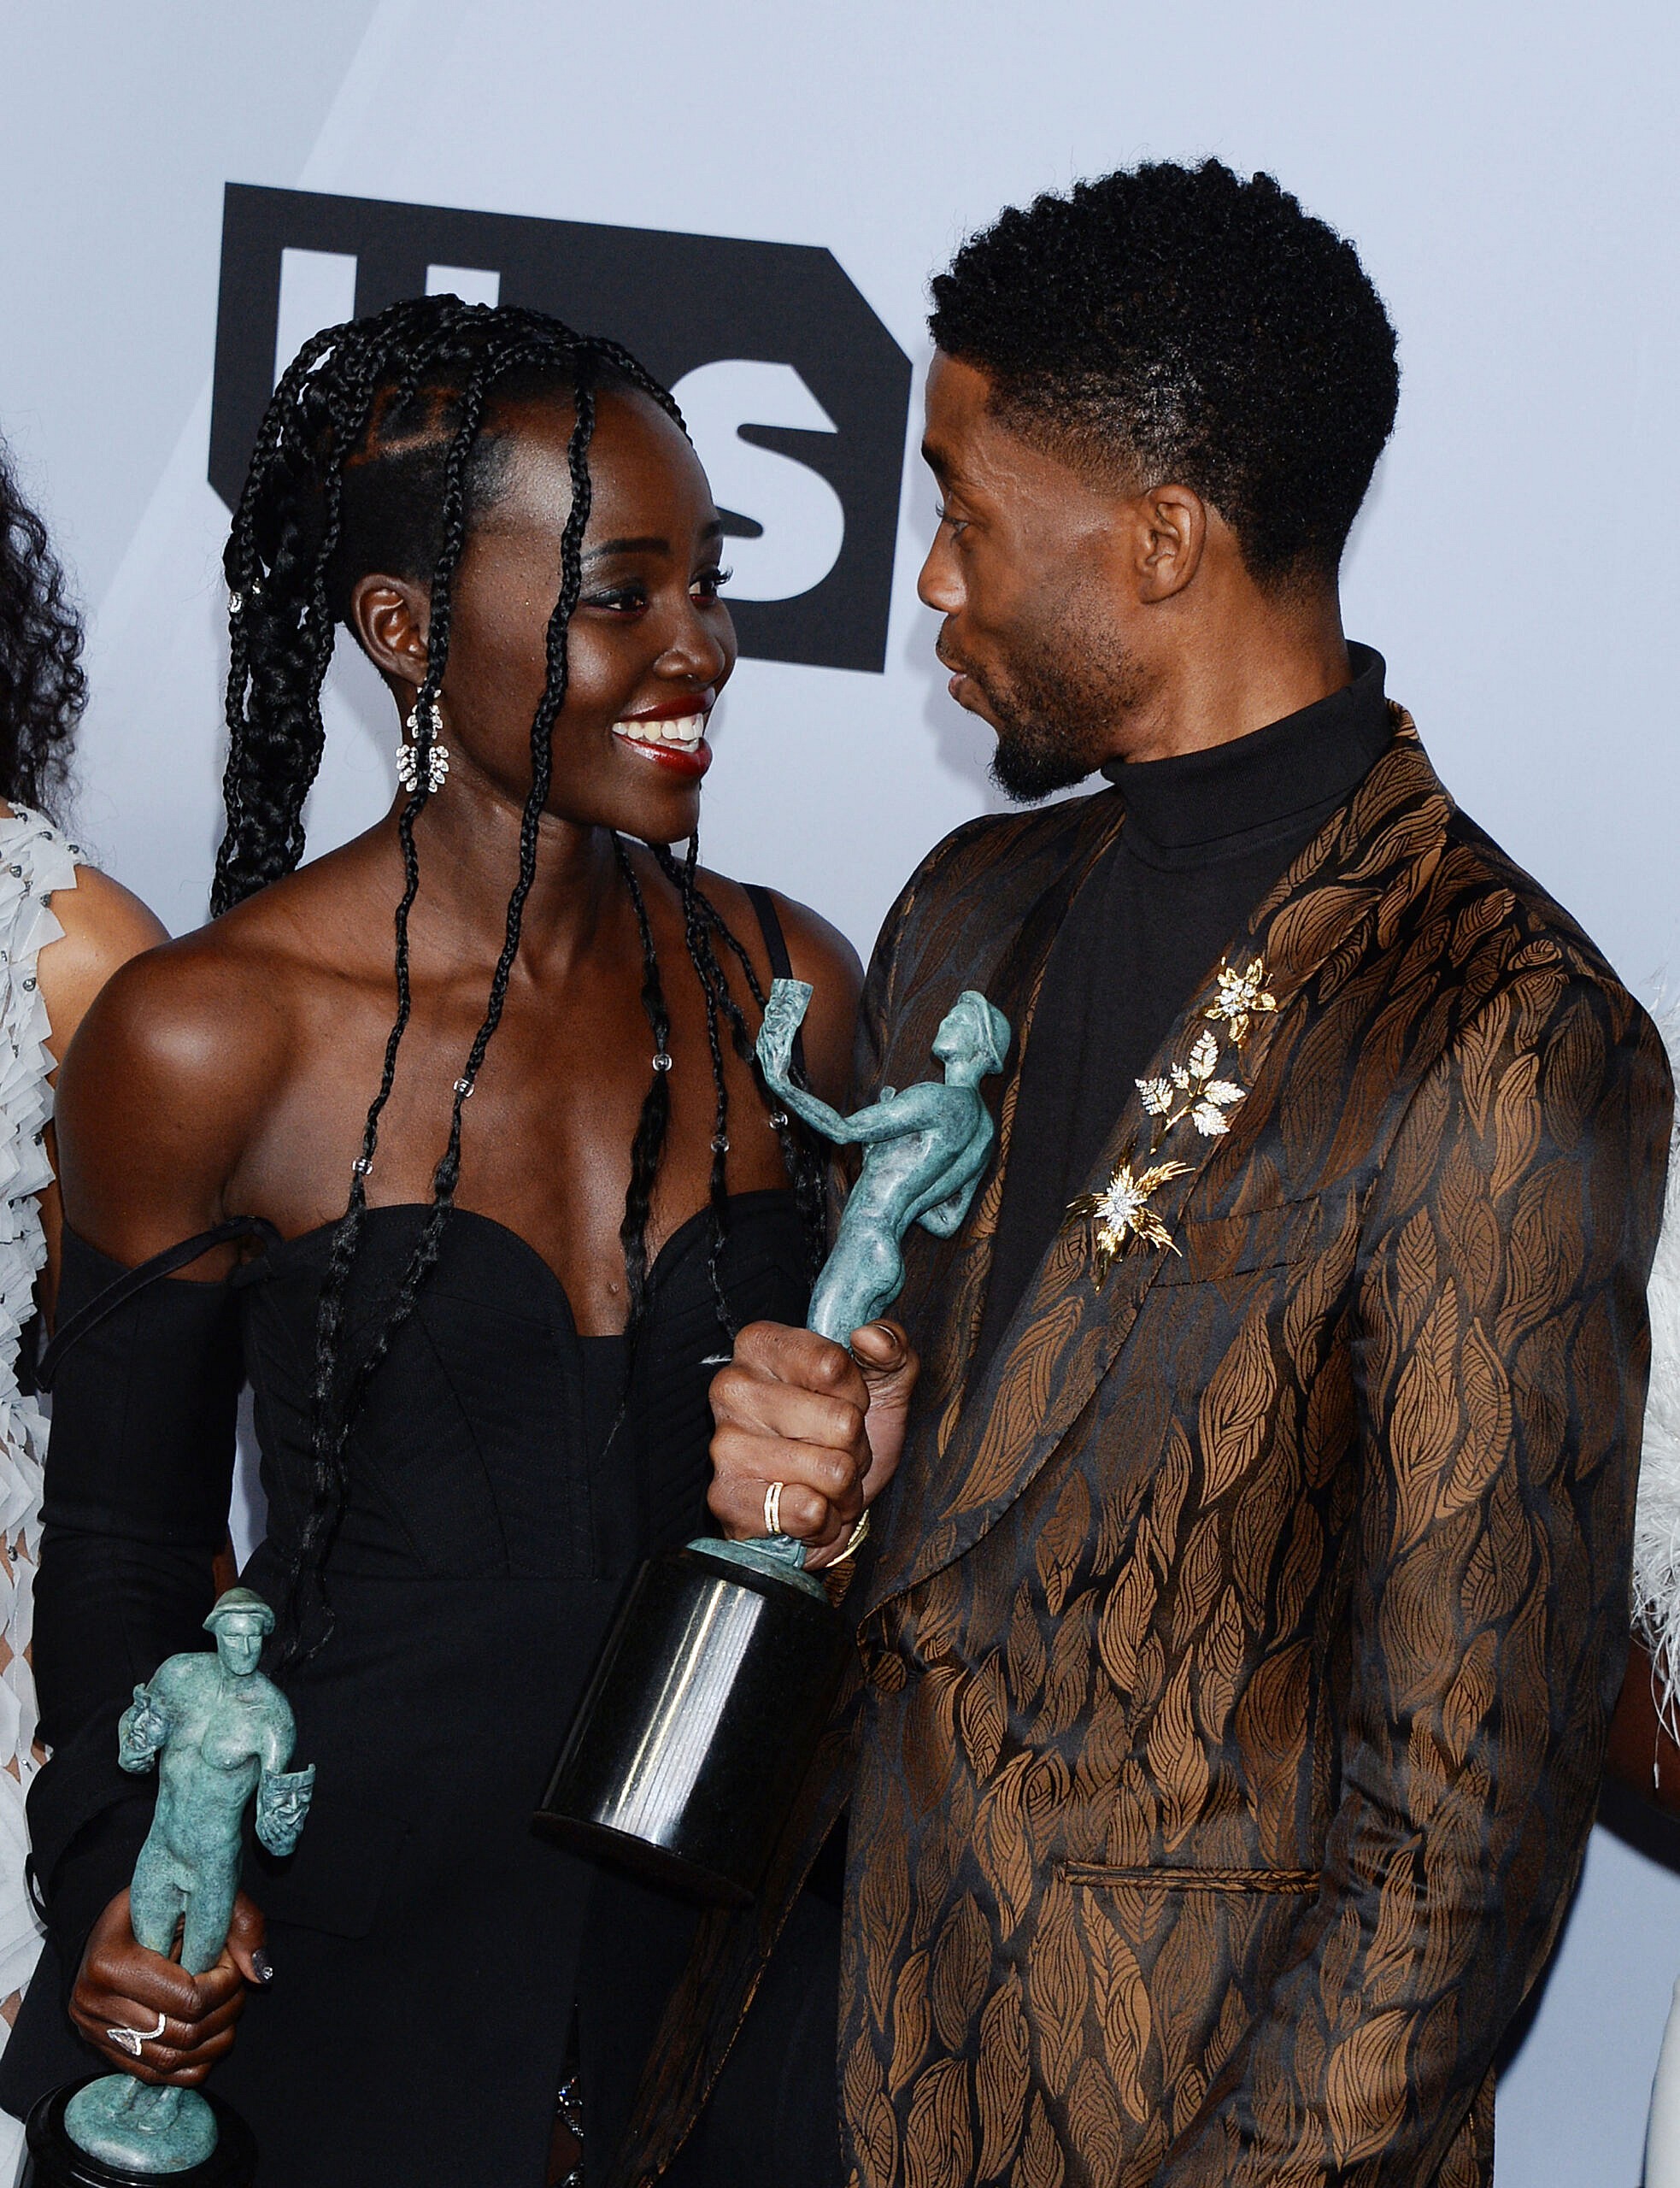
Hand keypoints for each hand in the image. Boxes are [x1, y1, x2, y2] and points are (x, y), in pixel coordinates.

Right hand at [71, 1888, 268, 2084]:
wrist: (113, 1924)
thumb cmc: (156, 1904)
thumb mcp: (196, 1892)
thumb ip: (237, 1921)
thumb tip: (260, 1973)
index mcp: (109, 1963)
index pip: (187, 1997)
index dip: (225, 1984)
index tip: (230, 1961)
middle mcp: (93, 2004)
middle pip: (183, 2034)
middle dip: (225, 2011)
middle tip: (234, 1984)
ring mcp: (96, 2033)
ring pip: (172, 2061)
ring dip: (215, 2038)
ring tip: (226, 2006)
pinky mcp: (106, 2050)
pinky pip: (159, 2076)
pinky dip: (195, 2061)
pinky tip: (209, 2031)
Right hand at [708, 1319, 916, 1569]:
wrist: (827, 1505)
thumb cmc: (847, 1433)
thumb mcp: (883, 1380)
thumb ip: (891, 1345)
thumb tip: (869, 1337)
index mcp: (760, 1345)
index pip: (832, 1365)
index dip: (857, 1395)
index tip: (845, 1403)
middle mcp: (731, 1387)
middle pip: (841, 1422)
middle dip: (855, 1447)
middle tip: (835, 1450)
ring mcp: (724, 1444)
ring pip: (832, 1471)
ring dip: (843, 1487)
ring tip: (822, 1480)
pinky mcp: (726, 1499)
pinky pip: (809, 1512)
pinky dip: (824, 1520)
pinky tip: (806, 1509)